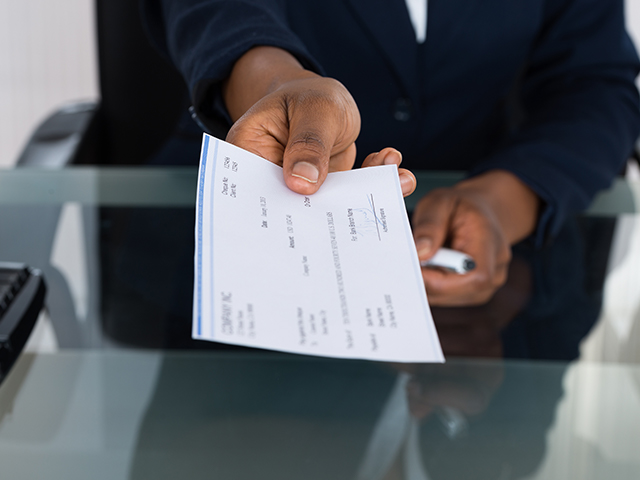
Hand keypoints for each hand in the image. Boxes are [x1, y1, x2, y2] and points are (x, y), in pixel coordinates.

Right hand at [223, 46, 414, 195]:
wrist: (322, 97)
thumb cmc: (308, 96)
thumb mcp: (315, 109)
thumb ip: (310, 143)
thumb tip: (302, 183)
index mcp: (249, 153)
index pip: (256, 189)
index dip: (279, 208)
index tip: (312, 213)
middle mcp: (270, 177)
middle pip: (291, 205)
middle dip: (331, 211)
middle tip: (364, 209)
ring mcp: (299, 187)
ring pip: (328, 203)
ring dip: (366, 195)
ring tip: (399, 180)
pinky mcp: (325, 191)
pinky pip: (349, 195)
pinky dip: (376, 184)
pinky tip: (396, 170)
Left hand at [412, 170, 539, 305]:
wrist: (479, 213)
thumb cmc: (458, 207)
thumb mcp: (439, 201)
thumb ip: (430, 225)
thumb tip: (420, 253)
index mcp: (491, 244)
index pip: (473, 276)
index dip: (439, 278)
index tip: (411, 264)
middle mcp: (495, 271)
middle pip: (456, 292)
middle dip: (425, 280)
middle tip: (406, 261)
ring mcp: (485, 287)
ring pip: (446, 298)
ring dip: (426, 282)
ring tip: (420, 259)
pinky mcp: (472, 294)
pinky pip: (445, 297)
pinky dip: (430, 284)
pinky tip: (426, 267)